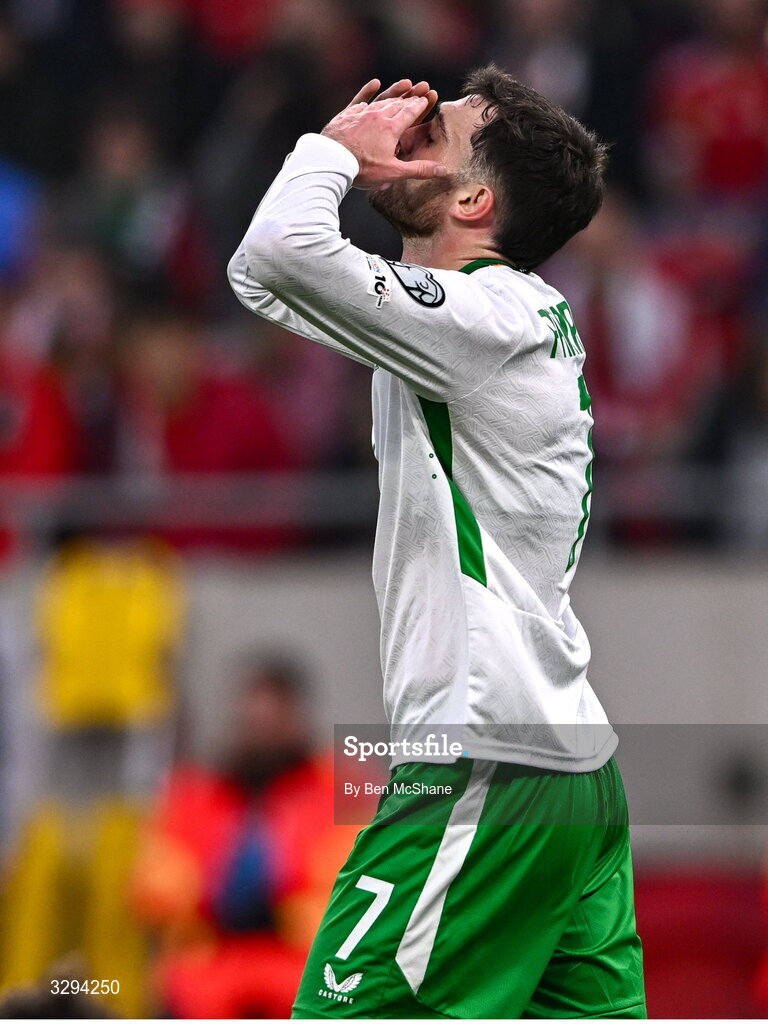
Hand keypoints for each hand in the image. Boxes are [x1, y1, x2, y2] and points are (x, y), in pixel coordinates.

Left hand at [322, 81, 445, 188]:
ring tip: (403, 88)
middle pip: (398, 104)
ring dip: (394, 93)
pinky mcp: (346, 116)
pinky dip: (368, 92)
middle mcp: (378, 116)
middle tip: (418, 92)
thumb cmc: (362, 168)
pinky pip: (359, 100)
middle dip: (410, 98)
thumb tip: (443, 170)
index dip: (420, 105)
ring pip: (381, 101)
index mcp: (391, 128)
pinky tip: (374, 85)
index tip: (426, 98)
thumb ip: (418, 170)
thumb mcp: (393, 172)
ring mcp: (361, 114)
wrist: (330, 160)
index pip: (410, 112)